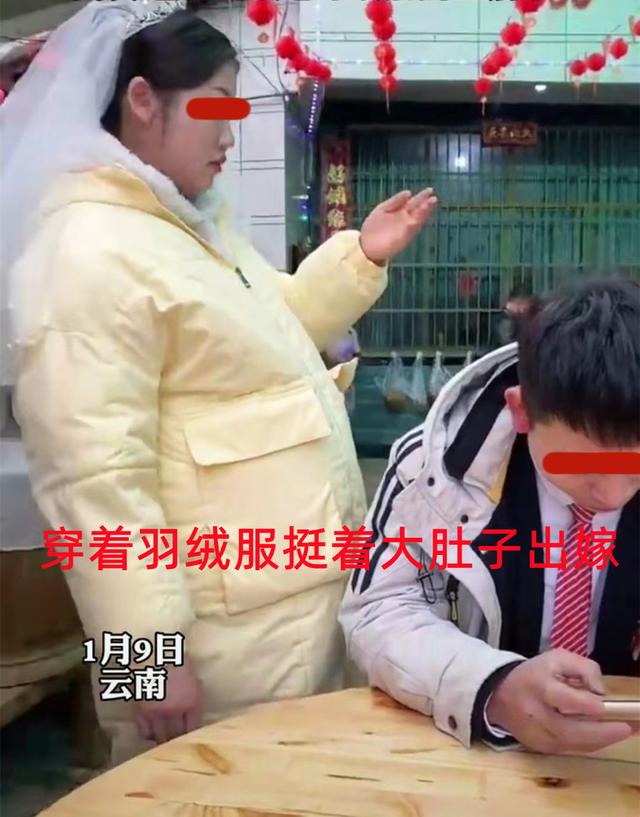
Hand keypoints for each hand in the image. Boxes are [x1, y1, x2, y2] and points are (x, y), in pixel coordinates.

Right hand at [134, 660, 202, 743]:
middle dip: (178, 741)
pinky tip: (153, 730)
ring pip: (161, 738)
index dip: (192, 736)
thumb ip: (195, 701)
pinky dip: (149, 734)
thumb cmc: (178, 664)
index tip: (191, 739)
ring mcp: (155, 713)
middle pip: (177, 737)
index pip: (194, 730)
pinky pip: (145, 733)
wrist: (153, 653)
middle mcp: (174, 711)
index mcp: (191, 702)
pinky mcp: (139, 712)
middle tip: (177, 742)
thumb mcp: (193, 680)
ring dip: (164, 740)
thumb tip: (196, 723)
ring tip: (165, 739)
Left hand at [359, 188, 437, 265]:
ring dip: (423, 213)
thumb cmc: (373, 227)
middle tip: (433, 198)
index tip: (430, 190)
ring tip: (430, 204)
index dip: (421, 197)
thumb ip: (394, 201)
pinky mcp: (402, 239)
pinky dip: (413, 225)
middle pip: (418, 211)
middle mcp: (406, 220)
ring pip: (417, 220)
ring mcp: (405, 230)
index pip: (414, 203)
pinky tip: (416, 219)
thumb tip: (409, 192)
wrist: (365, 245)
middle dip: (426, 205)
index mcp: (401, 212)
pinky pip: (409, 231)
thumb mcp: (382, 209)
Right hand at [486, 650, 633, 753]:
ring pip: (575, 744)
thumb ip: (583, 668)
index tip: (604, 705)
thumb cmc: (534, 674)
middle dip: (604, 732)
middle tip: (629, 727)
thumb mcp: (556, 658)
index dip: (587, 704)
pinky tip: (605, 735)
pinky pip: (571, 749)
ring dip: (602, 740)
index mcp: (539, 688)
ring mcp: (538, 736)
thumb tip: (601, 692)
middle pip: (572, 731)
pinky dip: (590, 743)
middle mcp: (537, 715)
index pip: (565, 700)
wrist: (499, 695)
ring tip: (625, 731)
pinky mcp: (540, 748)